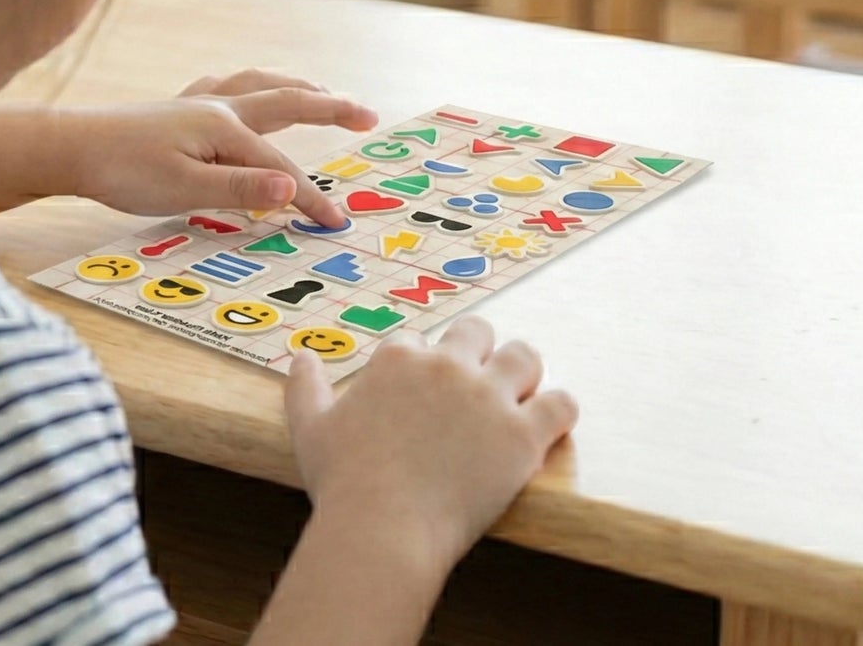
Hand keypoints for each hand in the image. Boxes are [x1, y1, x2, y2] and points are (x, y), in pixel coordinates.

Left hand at [77, 70, 375, 225]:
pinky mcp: (177, 107)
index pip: (282, 170)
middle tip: (369, 113)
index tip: (337, 224)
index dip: (311, 199)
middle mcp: (218, 106)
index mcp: (225, 128)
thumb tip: (292, 190)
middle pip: (287, 101)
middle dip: (330, 107)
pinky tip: (248, 89)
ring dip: (297, 87)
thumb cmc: (122, 172)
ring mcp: (197, 102)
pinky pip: (229, 86)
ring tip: (323, 91)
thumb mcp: (182, 191)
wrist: (68, 147)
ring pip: (260, 84)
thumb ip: (240, 191)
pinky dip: (252, 84)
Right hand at [285, 318, 577, 573]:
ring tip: (519, 394)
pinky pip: (561, 404)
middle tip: (476, 384)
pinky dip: (560, 410)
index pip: (420, 341)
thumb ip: (304, 387)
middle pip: (478, 332)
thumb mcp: (310, 428)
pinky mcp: (522, 435)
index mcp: (400, 358)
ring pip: (525, 356)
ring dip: (523, 371)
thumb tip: (301, 357)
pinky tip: (549, 424)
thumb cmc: (343, 483)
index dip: (422, 365)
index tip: (422, 392)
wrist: (383, 529)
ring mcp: (488, 398)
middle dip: (478, 351)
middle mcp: (447, 366)